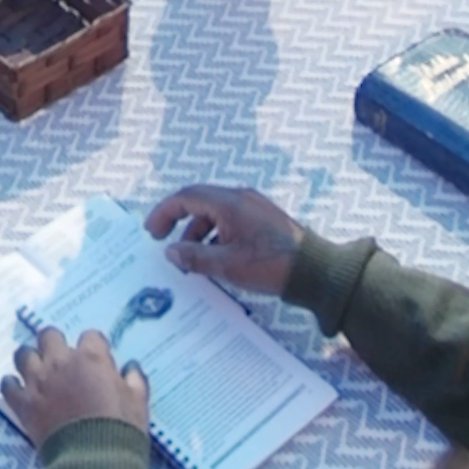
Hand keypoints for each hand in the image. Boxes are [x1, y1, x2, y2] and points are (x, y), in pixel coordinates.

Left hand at [0, 327, 148, 450]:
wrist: (94, 461)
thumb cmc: (121, 429)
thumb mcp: (138, 402)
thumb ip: (134, 379)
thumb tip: (130, 367)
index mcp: (91, 358)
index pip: (90, 336)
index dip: (94, 346)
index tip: (97, 358)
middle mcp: (60, 362)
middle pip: (49, 335)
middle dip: (55, 343)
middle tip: (61, 359)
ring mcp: (38, 381)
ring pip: (23, 354)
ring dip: (30, 359)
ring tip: (36, 370)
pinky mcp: (23, 403)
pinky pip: (8, 385)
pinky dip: (12, 385)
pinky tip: (19, 390)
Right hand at [146, 185, 303, 295]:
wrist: (316, 271)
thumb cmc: (271, 266)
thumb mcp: (228, 265)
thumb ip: (195, 257)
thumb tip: (171, 252)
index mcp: (230, 203)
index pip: (187, 197)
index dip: (164, 212)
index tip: (152, 232)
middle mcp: (241, 198)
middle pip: (199, 201)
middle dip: (178, 220)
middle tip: (163, 241)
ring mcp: (254, 207)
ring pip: (215, 212)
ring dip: (197, 231)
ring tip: (190, 257)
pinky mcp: (263, 219)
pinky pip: (230, 219)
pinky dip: (215, 234)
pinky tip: (214, 257)